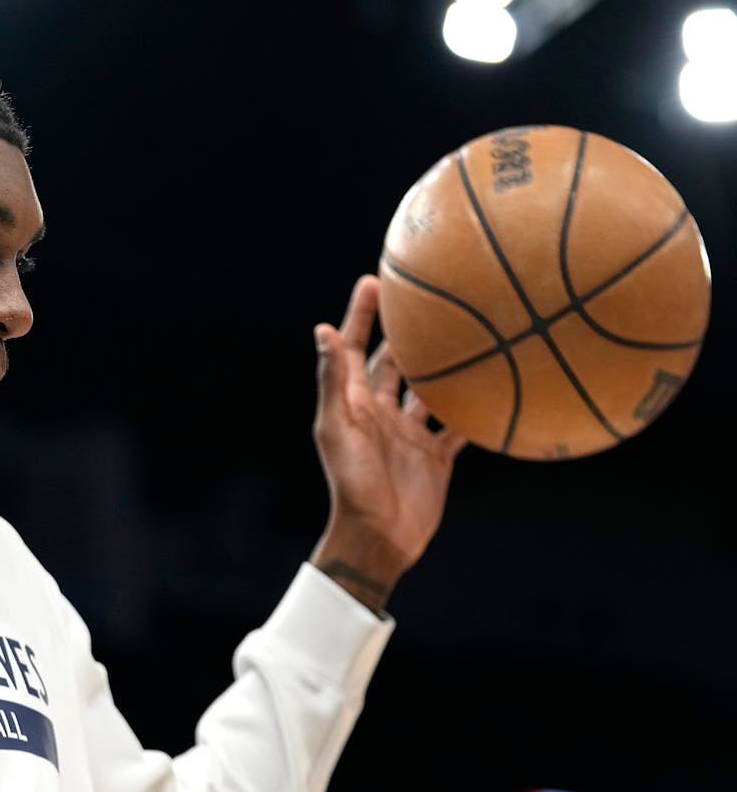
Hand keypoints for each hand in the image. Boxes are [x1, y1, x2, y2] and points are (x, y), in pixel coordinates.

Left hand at [308, 274, 467, 612]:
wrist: (380, 537)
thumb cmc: (351, 482)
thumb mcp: (338, 427)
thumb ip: (334, 380)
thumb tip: (322, 329)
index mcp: (354, 402)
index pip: (356, 348)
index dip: (363, 316)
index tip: (375, 281)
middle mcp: (382, 412)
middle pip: (397, 363)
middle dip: (408, 333)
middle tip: (431, 299)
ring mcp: (410, 433)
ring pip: (431, 390)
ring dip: (446, 367)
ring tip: (471, 334)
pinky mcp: (436, 455)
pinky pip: (459, 427)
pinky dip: (475, 410)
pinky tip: (496, 387)